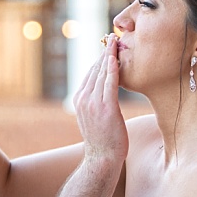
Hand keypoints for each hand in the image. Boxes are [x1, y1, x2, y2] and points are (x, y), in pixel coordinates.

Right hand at [73, 37, 127, 177]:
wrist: (103, 159)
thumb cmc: (104, 142)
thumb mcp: (95, 119)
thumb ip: (96, 104)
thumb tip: (104, 97)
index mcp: (79, 100)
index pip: (89, 74)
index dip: (98, 59)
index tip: (106, 48)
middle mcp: (83, 99)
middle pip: (94, 69)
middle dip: (103, 53)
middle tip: (111, 38)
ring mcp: (93, 103)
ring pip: (101, 73)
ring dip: (108, 55)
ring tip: (115, 42)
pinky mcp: (106, 108)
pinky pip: (109, 83)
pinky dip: (112, 68)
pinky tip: (116, 57)